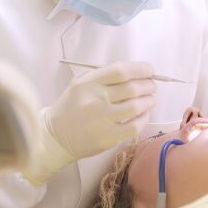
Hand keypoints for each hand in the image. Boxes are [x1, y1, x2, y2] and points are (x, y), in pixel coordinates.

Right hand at [27, 61, 155, 184]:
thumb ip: (105, 77)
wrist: (56, 135)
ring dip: (149, 100)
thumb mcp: (81, 83)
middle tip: (151, 86)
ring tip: (150, 98)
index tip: (149, 70)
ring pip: (136, 106)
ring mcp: (101, 120)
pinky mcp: (107, 138)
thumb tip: (136, 73)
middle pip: (132, 88)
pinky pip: (134, 126)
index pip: (120, 71)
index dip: (140, 69)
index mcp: (88, 83)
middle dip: (148, 85)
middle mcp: (95, 100)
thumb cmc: (72, 105)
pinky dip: (144, 118)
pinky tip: (144, 114)